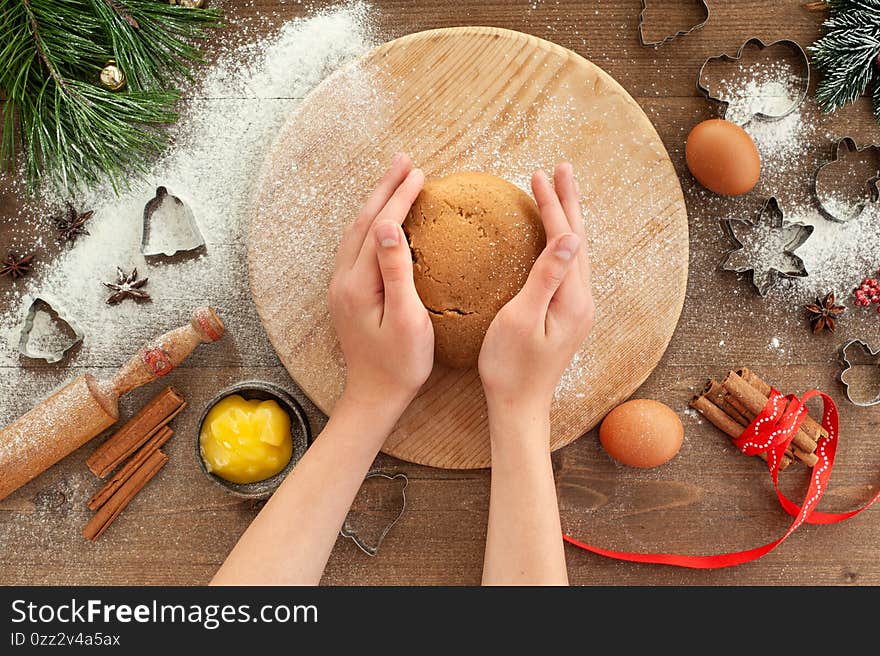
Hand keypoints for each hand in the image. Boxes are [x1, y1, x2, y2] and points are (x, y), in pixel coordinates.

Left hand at [329, 153, 432, 409]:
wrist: (375, 396)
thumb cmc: (400, 364)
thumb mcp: (406, 319)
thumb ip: (397, 271)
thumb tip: (389, 226)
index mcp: (358, 284)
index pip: (380, 227)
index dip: (399, 197)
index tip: (419, 173)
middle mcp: (342, 280)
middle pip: (362, 222)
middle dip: (384, 189)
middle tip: (404, 161)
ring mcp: (341, 287)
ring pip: (356, 232)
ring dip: (375, 203)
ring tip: (394, 180)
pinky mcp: (346, 294)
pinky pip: (355, 246)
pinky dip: (370, 223)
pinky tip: (381, 220)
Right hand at [478, 162, 594, 414]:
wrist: (519, 406)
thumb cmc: (511, 367)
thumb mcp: (522, 318)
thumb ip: (546, 276)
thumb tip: (570, 237)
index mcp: (572, 298)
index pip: (563, 237)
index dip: (552, 204)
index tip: (538, 175)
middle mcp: (581, 300)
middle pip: (577, 239)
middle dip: (568, 202)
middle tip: (561, 169)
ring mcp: (577, 309)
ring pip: (574, 251)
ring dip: (568, 219)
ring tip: (560, 192)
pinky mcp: (568, 315)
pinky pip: (568, 266)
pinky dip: (561, 242)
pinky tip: (555, 237)